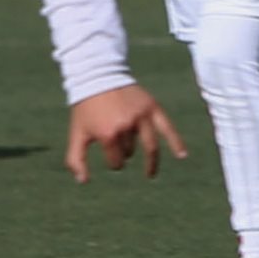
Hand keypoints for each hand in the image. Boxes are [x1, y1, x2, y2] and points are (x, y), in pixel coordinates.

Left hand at [65, 83, 190, 181]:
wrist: (97, 76)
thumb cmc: (86, 107)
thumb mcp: (77, 133)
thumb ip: (76, 159)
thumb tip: (83, 182)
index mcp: (108, 134)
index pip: (116, 162)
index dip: (113, 161)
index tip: (110, 154)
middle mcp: (126, 126)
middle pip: (131, 152)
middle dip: (125, 152)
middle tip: (121, 146)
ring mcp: (140, 117)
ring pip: (148, 145)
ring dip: (147, 158)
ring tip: (150, 171)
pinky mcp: (151, 107)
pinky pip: (167, 128)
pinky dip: (176, 142)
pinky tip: (182, 155)